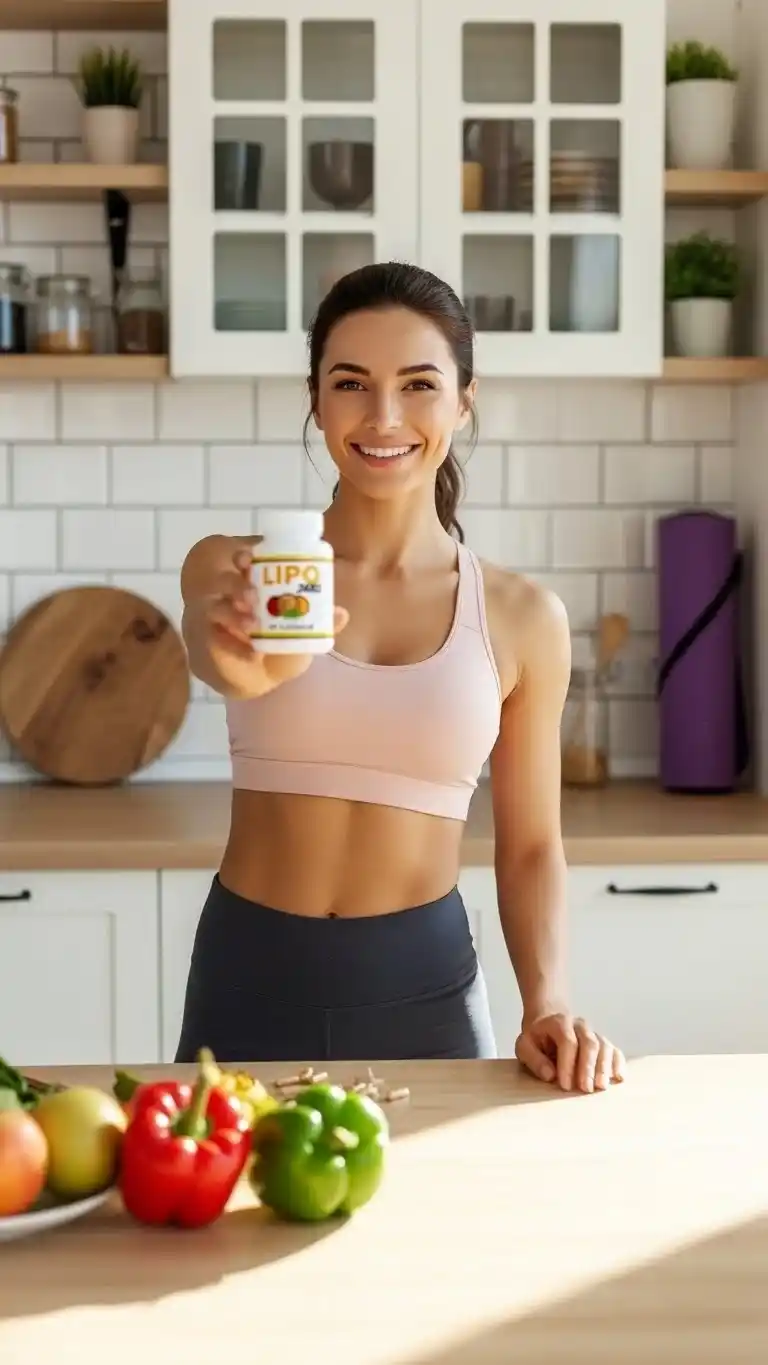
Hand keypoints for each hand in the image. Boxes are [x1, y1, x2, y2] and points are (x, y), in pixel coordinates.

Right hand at [190, 545, 348, 698]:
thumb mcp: (302, 630)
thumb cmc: (277, 642)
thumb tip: (342, 614)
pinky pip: (214, 641)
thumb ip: (320, 620)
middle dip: (238, 585)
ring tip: (252, 623)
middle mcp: (229, 596)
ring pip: (216, 608)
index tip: (248, 558)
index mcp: (251, 583)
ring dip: (234, 615)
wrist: (254, 675)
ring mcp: (215, 618)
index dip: (244, 555)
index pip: (242, 561)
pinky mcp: (208, 642)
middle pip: (225, 581)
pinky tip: (252, 652)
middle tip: (254, 595)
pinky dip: (235, 647)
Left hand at [515, 1012, 625, 1092]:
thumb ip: (534, 1058)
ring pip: (605, 1046)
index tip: (565, 1085)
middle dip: (588, 1067)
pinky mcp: (603, 1043)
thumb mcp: (524, 1045)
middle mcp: (580, 1025)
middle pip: (590, 1043)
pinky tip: (618, 1078)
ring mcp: (594, 1033)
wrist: (548, 1021)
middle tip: (585, 1089)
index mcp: (559, 1023)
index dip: (567, 1064)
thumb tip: (550, 1075)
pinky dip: (619, 1064)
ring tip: (601, 1087)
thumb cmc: (536, 1038)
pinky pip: (615, 1051)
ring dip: (604, 1067)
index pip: (568, 1042)